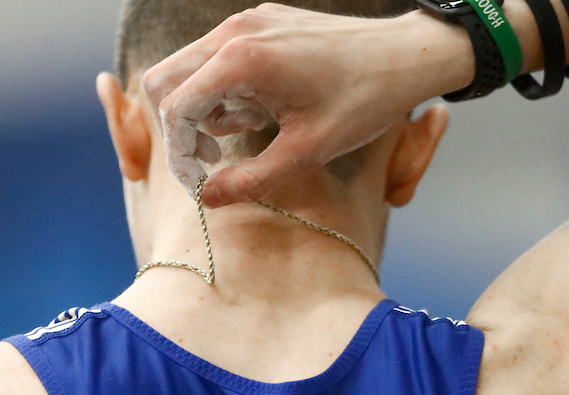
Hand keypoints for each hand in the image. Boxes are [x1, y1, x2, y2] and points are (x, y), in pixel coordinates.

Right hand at [143, 4, 470, 206]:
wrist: (405, 55)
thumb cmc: (362, 102)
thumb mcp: (306, 152)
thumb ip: (251, 179)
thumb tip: (207, 199)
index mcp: (241, 60)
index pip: (174, 108)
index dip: (178, 154)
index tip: (199, 183)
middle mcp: (234, 32)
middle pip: (164, 80)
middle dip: (178, 129)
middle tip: (212, 161)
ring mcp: (245, 22)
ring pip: (187, 68)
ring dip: (201, 109)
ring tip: (247, 133)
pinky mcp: (259, 22)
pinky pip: (216, 56)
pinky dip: (221, 89)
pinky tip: (260, 110)